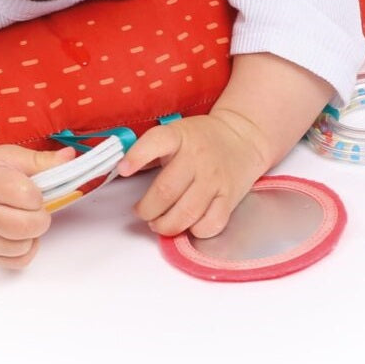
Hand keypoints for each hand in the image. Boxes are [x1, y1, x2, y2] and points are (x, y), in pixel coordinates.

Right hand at [0, 144, 75, 268]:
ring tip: (23, 218)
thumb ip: (42, 160)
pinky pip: (17, 262)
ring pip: (23, 246)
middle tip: (33, 208)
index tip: (30, 189)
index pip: (28, 196)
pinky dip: (26, 250)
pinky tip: (21, 235)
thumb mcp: (11, 156)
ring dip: (32, 234)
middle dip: (40, 217)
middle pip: (27, 226)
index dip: (37, 195)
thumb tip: (70, 156)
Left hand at [117, 112, 266, 238]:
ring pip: (186, 214)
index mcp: (179, 136)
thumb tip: (122, 170)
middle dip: (147, 209)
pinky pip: (210, 225)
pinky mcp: (229, 198)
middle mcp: (198, 157)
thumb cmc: (202, 138)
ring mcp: (215, 179)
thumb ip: (151, 150)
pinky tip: (187, 225)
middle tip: (142, 212)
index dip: (137, 156)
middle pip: (166, 191)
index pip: (156, 142)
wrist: (242, 137)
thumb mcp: (175, 132)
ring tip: (159, 223)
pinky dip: (194, 231)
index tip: (123, 169)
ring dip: (166, 225)